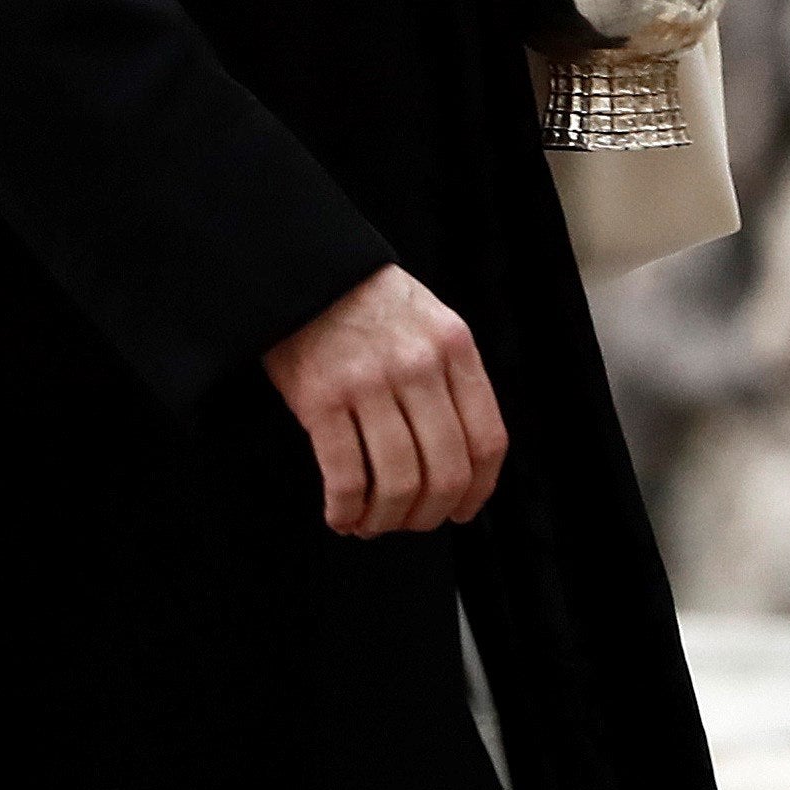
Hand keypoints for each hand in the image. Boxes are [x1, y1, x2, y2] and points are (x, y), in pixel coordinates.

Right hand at [262, 265, 506, 535]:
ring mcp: (370, 381)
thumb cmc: (366, 301)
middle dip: (429, 514)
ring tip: (371, 523)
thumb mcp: (428, 321)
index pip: (487, 441)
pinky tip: (340, 515)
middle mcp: (419, 365)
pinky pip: (346, 476)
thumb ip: (450, 378)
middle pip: (446, 471)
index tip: (461, 511)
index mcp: (454, 346)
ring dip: (387, 519)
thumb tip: (463, 462)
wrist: (302, 267)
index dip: (478, 491)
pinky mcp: (322, 397)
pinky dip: (346, 510)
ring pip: (398, 482)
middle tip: (410, 522)